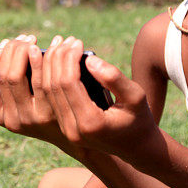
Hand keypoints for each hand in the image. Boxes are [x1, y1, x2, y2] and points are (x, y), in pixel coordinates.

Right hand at [0, 35, 64, 145]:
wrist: (78, 137)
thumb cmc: (52, 111)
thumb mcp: (27, 102)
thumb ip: (16, 86)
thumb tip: (5, 52)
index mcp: (1, 115)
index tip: (7, 41)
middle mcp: (12, 119)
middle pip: (4, 75)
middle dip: (12, 50)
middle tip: (25, 37)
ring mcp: (29, 118)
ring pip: (16, 76)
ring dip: (23, 51)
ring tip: (32, 39)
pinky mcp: (47, 114)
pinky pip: (37, 81)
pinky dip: (37, 61)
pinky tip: (42, 49)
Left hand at [42, 37, 163, 164]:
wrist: (137, 147)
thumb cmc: (140, 118)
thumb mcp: (135, 96)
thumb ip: (113, 78)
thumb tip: (89, 59)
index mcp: (90, 123)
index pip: (68, 83)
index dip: (69, 58)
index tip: (77, 42)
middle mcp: (73, 130)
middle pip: (53, 87)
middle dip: (56, 59)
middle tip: (65, 40)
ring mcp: (66, 130)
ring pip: (47, 92)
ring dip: (49, 66)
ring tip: (59, 45)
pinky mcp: (64, 127)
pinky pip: (51, 98)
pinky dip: (50, 76)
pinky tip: (55, 60)